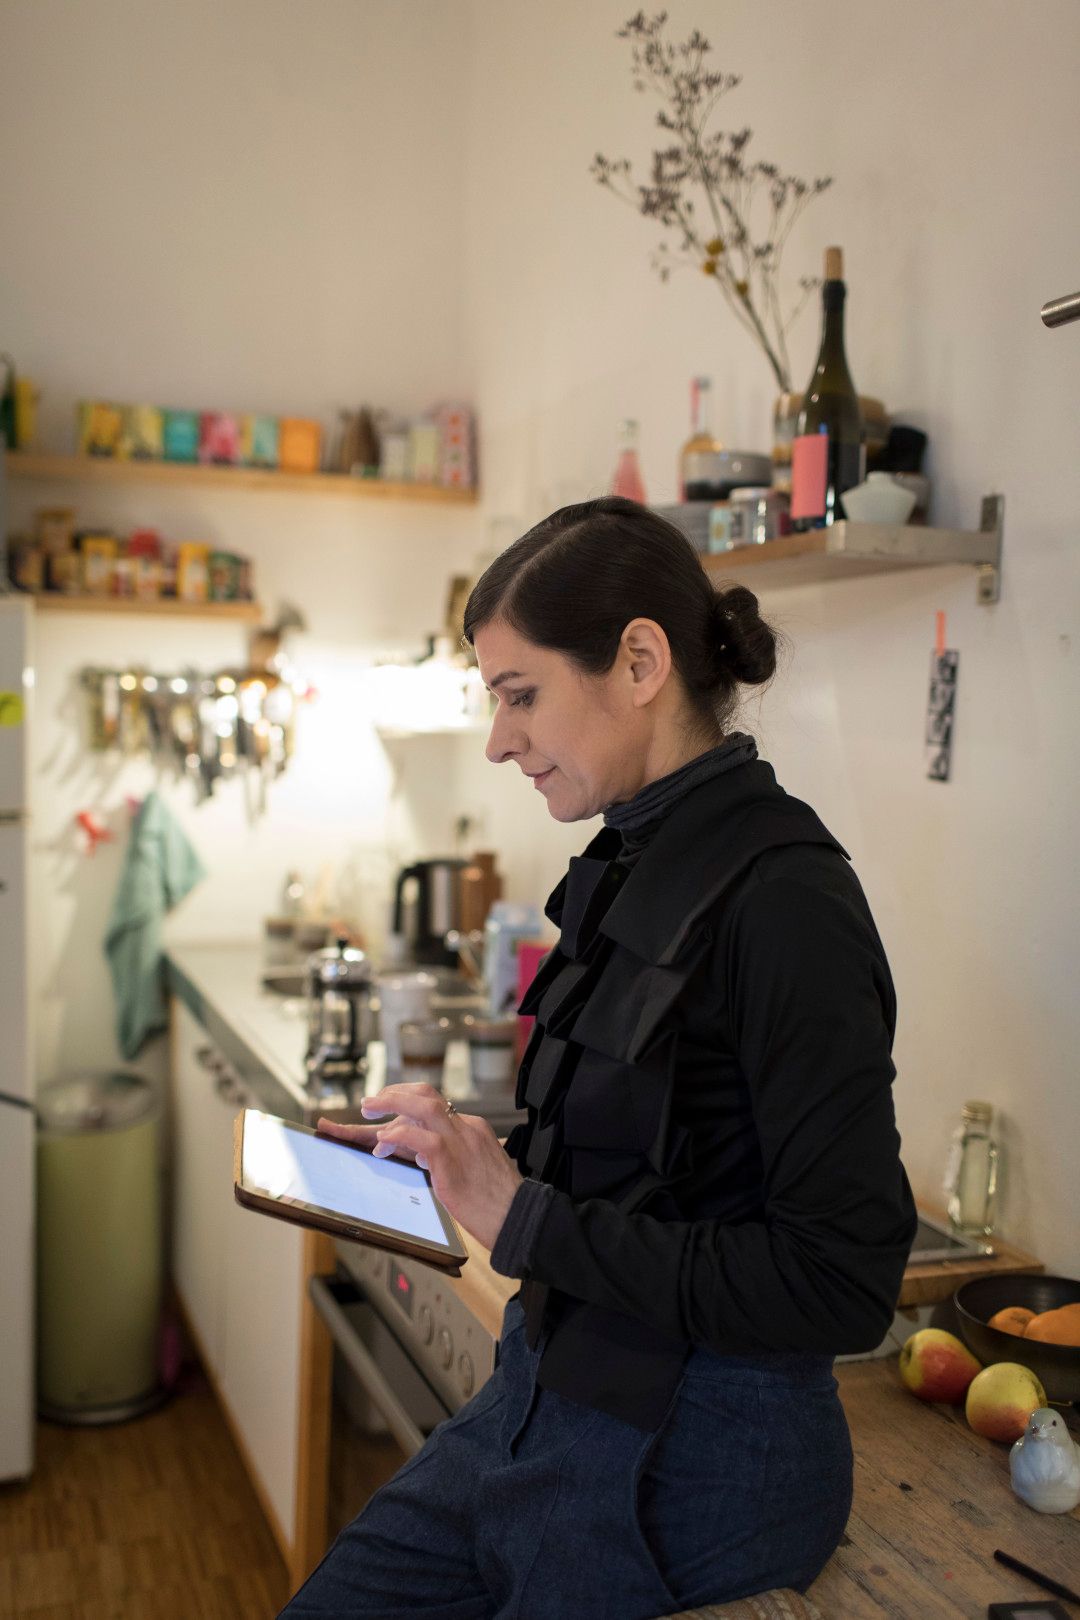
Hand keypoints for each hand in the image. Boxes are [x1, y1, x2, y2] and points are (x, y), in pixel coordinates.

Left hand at [317, 1083, 522, 1252]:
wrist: (518, 1218)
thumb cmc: (497, 1202)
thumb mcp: (473, 1168)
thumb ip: (449, 1156)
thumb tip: (420, 1155)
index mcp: (473, 1127)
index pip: (433, 1105)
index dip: (404, 1107)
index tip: (388, 1112)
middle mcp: (466, 1126)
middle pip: (426, 1094)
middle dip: (394, 1093)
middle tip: (370, 1102)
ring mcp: (460, 1140)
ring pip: (421, 1104)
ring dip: (389, 1103)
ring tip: (367, 1112)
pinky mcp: (450, 1159)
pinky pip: (418, 1135)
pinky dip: (396, 1134)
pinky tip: (383, 1143)